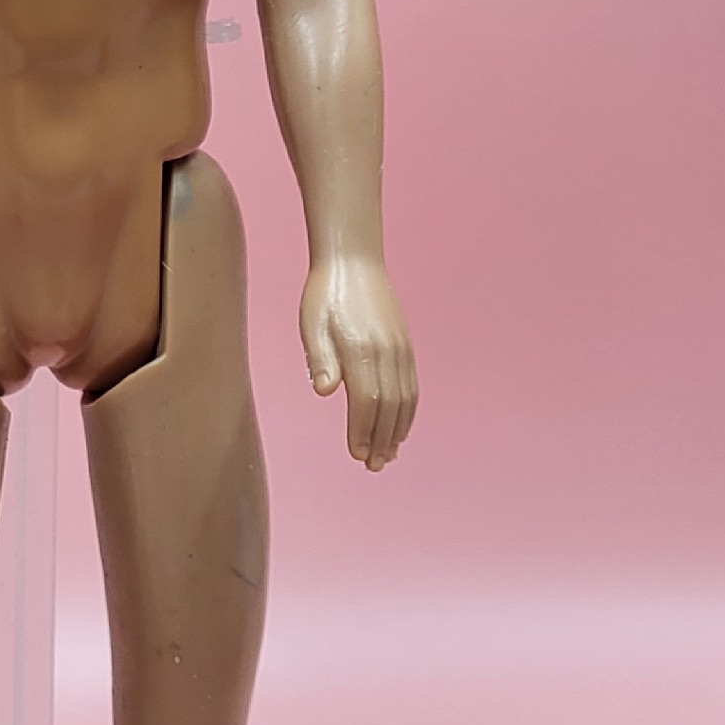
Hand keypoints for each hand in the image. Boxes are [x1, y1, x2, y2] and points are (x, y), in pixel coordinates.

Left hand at [300, 254, 417, 471]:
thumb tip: (323, 391)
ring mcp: (401, 348)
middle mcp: (387, 351)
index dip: (362, 432)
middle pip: (389, 407)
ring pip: (405, 399)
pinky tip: (400, 426)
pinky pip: (412, 385)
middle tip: (373, 465)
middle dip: (381, 440)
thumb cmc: (324, 292)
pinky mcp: (406, 345)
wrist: (353, 260)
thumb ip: (319, 358)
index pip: (365, 402)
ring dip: (398, 430)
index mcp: (361, 349)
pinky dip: (408, 410)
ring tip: (387, 454)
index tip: (356, 454)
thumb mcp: (311, 323)